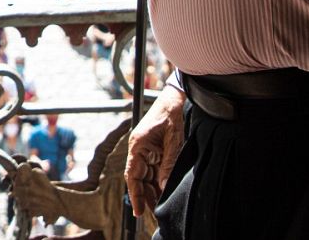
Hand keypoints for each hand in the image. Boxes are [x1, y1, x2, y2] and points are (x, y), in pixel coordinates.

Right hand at [124, 85, 185, 218]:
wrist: (176, 95)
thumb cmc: (172, 112)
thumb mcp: (174, 138)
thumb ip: (168, 162)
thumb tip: (163, 186)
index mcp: (138, 144)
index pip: (132, 175)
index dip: (134, 194)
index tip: (139, 211)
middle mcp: (139, 148)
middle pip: (138, 178)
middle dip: (144, 196)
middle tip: (153, 213)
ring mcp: (147, 149)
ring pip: (146, 176)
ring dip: (151, 190)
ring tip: (158, 206)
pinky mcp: (155, 148)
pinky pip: (153, 169)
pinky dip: (157, 181)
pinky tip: (162, 191)